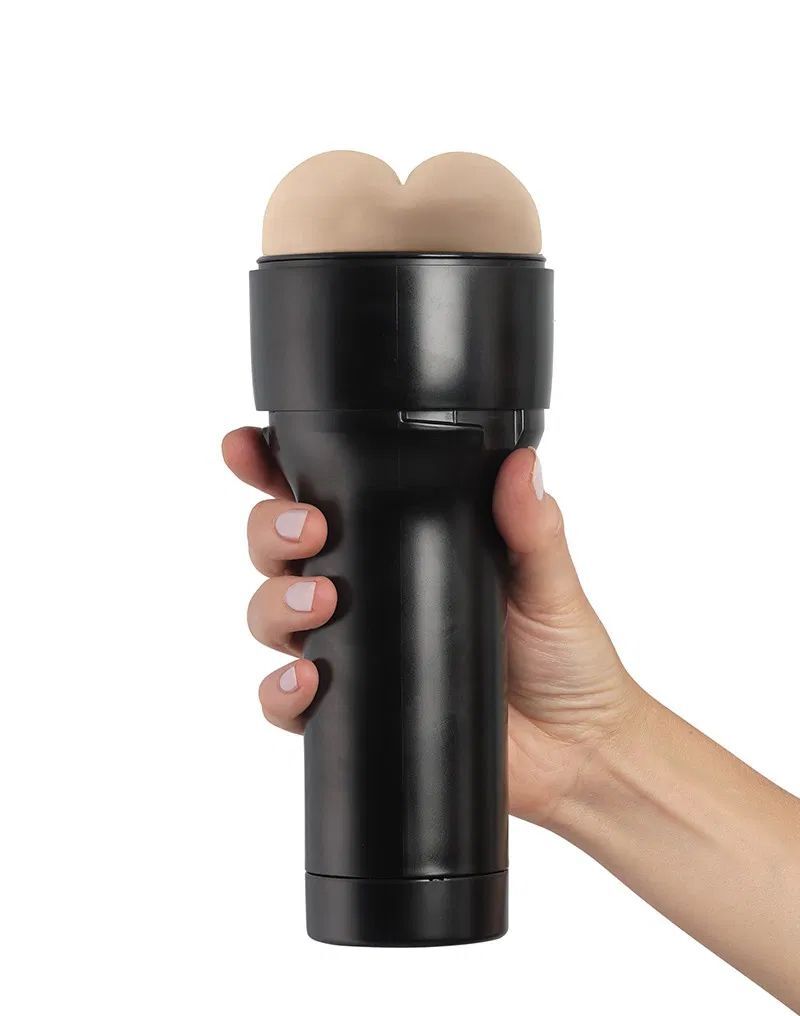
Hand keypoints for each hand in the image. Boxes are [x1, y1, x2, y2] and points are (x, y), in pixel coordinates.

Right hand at [223, 425, 642, 826]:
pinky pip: (287, 700)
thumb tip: (520, 466)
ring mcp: (352, 651)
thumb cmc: (563, 657)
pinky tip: (307, 678)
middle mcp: (365, 591)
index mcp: (400, 544)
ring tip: (320, 604)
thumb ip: (533, 526)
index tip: (249, 447)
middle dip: (271, 530)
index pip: (324, 495)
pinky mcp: (350, 710)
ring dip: (275, 603)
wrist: (575, 750)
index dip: (272, 468)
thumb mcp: (548, 582)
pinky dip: (281, 688)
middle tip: (310, 531)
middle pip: (279, 549)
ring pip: (270, 615)